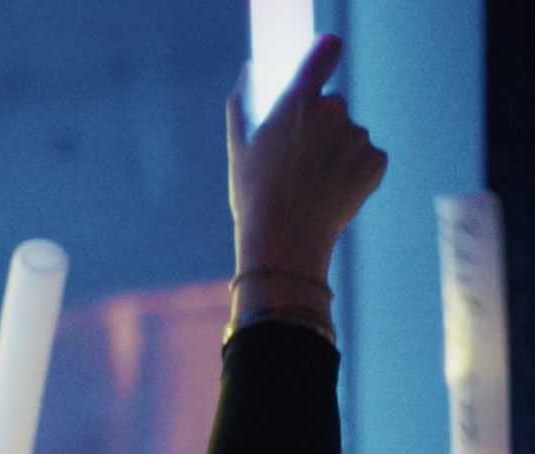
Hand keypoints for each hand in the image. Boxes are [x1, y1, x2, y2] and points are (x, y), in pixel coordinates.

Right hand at [228, 35, 385, 280]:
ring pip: (347, 134)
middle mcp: (334, 110)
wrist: (285, 241)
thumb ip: (244, 101)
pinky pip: (365, 157)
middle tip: (296, 160)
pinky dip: (352, 171)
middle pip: (331, 104)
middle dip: (318, 124)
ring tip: (310, 183)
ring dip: (335, 151)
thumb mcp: (239, 147)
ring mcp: (359, 135)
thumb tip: (250, 72)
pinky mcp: (376, 160)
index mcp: (298, 100)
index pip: (325, 51)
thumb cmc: (255, 194)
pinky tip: (329, 191)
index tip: (321, 61)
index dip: (324, 55)